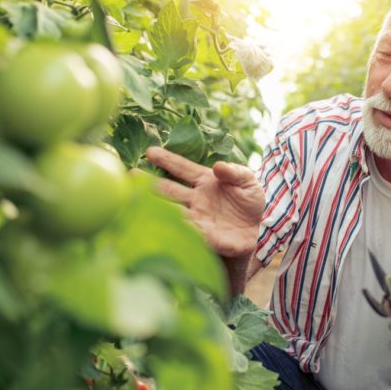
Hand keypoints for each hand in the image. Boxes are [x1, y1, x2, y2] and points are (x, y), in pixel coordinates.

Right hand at [144, 146, 263, 257]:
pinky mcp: (208, 237)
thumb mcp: (248, 181)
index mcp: (204, 181)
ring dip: (159, 208)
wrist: (259, 229)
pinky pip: (193, 233)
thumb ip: (235, 172)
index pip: (182, 168)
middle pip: (169, 190)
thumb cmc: (249, 201)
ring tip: (140, 203)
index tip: (150, 151)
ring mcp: (199, 218)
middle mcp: (195, 199)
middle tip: (131, 175)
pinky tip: (170, 228)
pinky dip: (182, 230)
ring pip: (174, 212)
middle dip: (151, 183)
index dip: (167, 160)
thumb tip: (218, 166)